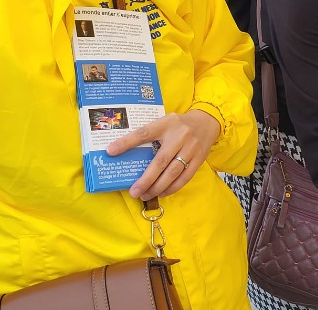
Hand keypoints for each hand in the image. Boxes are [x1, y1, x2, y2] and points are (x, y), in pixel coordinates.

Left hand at [106, 110, 220, 200]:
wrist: (208, 122)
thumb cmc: (179, 125)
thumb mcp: (165, 123)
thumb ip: (151, 134)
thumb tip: (126, 152)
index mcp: (166, 124)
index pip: (144, 133)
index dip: (127, 142)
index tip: (110, 151)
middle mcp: (179, 136)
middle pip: (160, 161)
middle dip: (146, 179)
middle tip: (133, 192)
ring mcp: (191, 148)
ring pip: (173, 172)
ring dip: (158, 187)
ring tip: (145, 195)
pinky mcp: (199, 159)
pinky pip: (185, 177)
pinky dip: (172, 187)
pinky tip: (162, 193)